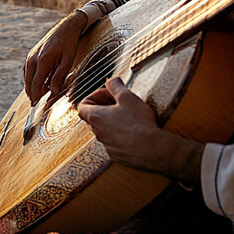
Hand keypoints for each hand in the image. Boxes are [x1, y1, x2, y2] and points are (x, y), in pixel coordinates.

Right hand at [23, 11, 87, 103]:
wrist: (66, 27)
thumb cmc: (69, 43)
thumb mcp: (68, 60)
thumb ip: (60, 76)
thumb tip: (53, 91)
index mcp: (43, 61)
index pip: (36, 84)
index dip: (36, 96)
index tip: (35, 105)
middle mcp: (34, 58)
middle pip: (29, 81)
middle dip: (31, 93)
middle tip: (35, 103)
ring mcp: (31, 55)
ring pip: (27, 75)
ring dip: (31, 85)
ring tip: (36, 94)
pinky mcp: (32, 53)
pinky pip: (27, 69)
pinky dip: (30, 77)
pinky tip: (37, 81)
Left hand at [77, 77, 203, 185]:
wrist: (152, 149)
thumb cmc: (138, 123)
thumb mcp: (127, 97)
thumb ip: (115, 86)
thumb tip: (111, 80)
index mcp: (96, 117)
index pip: (82, 106)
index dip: (93, 97)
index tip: (108, 95)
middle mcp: (98, 132)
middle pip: (93, 117)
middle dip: (104, 107)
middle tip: (119, 103)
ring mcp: (107, 145)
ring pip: (103, 129)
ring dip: (112, 121)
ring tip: (128, 116)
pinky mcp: (117, 154)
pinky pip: (113, 142)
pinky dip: (120, 134)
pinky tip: (134, 131)